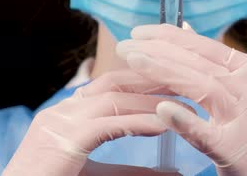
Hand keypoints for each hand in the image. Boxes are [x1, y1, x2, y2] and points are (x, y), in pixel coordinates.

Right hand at [3, 69, 183, 175]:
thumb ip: (132, 171)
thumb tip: (173, 171)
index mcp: (69, 113)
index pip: (112, 84)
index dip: (146, 80)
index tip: (177, 82)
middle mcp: (63, 110)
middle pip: (115, 82)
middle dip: (152, 79)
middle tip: (187, 80)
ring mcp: (59, 122)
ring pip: (113, 99)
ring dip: (151, 99)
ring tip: (184, 100)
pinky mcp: (61, 141)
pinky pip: (107, 125)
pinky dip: (138, 122)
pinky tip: (164, 124)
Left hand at [117, 24, 246, 175]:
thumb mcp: (243, 91)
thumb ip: (216, 63)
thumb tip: (183, 28)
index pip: (209, 48)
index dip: (172, 37)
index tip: (141, 31)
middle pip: (202, 65)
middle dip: (160, 52)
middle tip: (125, 47)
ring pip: (204, 88)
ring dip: (164, 72)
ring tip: (134, 61)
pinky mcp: (237, 149)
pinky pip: (207, 133)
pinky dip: (184, 120)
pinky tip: (161, 109)